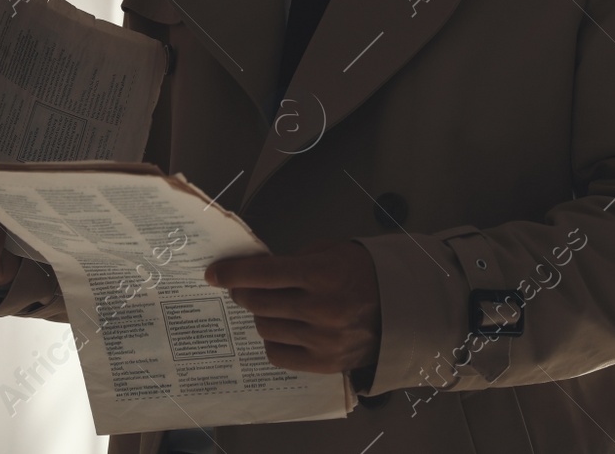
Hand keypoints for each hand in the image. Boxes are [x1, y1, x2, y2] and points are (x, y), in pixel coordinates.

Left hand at [205, 239, 380, 373]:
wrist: (401, 308)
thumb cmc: (362, 273)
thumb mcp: (329, 252)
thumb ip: (292, 261)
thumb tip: (254, 271)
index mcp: (321, 275)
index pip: (262, 273)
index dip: (232, 272)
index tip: (213, 273)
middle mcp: (320, 309)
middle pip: (258, 302)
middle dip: (241, 292)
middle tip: (240, 288)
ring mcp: (322, 340)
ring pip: (265, 328)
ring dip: (260, 315)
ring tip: (269, 306)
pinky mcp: (324, 364)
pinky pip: (278, 354)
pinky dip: (273, 340)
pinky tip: (281, 328)